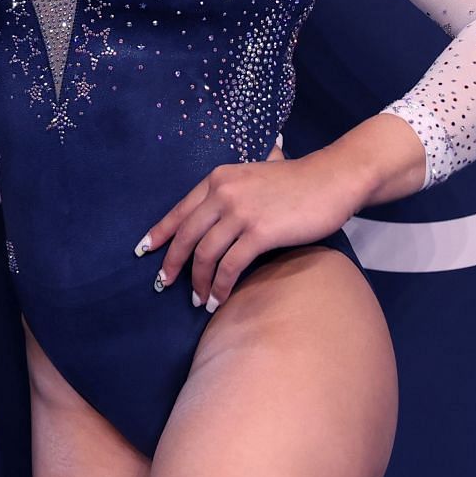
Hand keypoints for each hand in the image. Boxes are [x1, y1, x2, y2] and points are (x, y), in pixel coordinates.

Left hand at [135, 139, 361, 314]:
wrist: (331, 179)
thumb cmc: (296, 181)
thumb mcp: (254, 175)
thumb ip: (232, 189)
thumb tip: (216, 210)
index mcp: (218, 178)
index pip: (180, 210)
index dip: (160, 233)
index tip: (145, 251)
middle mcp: (224, 193)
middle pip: (186, 235)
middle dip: (172, 264)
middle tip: (164, 285)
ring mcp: (241, 212)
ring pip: (205, 254)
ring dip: (198, 282)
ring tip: (197, 301)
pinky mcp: (260, 232)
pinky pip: (231, 266)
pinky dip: (221, 286)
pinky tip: (218, 300)